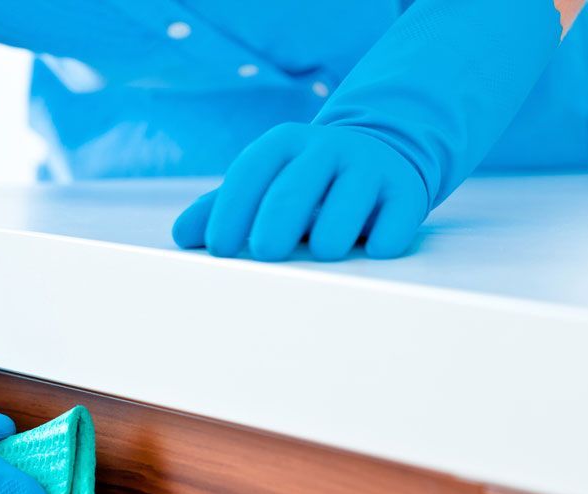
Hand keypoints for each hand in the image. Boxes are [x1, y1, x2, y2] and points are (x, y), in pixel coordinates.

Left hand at [172, 123, 426, 261]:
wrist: (382, 154)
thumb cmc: (305, 184)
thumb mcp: (263, 185)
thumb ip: (220, 208)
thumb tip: (181, 237)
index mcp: (283, 145)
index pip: (250, 173)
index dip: (230, 211)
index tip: (218, 249)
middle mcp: (327, 149)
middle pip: (293, 188)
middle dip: (275, 224)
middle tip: (265, 254)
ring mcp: (369, 168)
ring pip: (346, 205)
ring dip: (329, 238)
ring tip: (322, 252)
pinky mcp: (406, 192)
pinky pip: (394, 221)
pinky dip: (380, 241)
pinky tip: (370, 250)